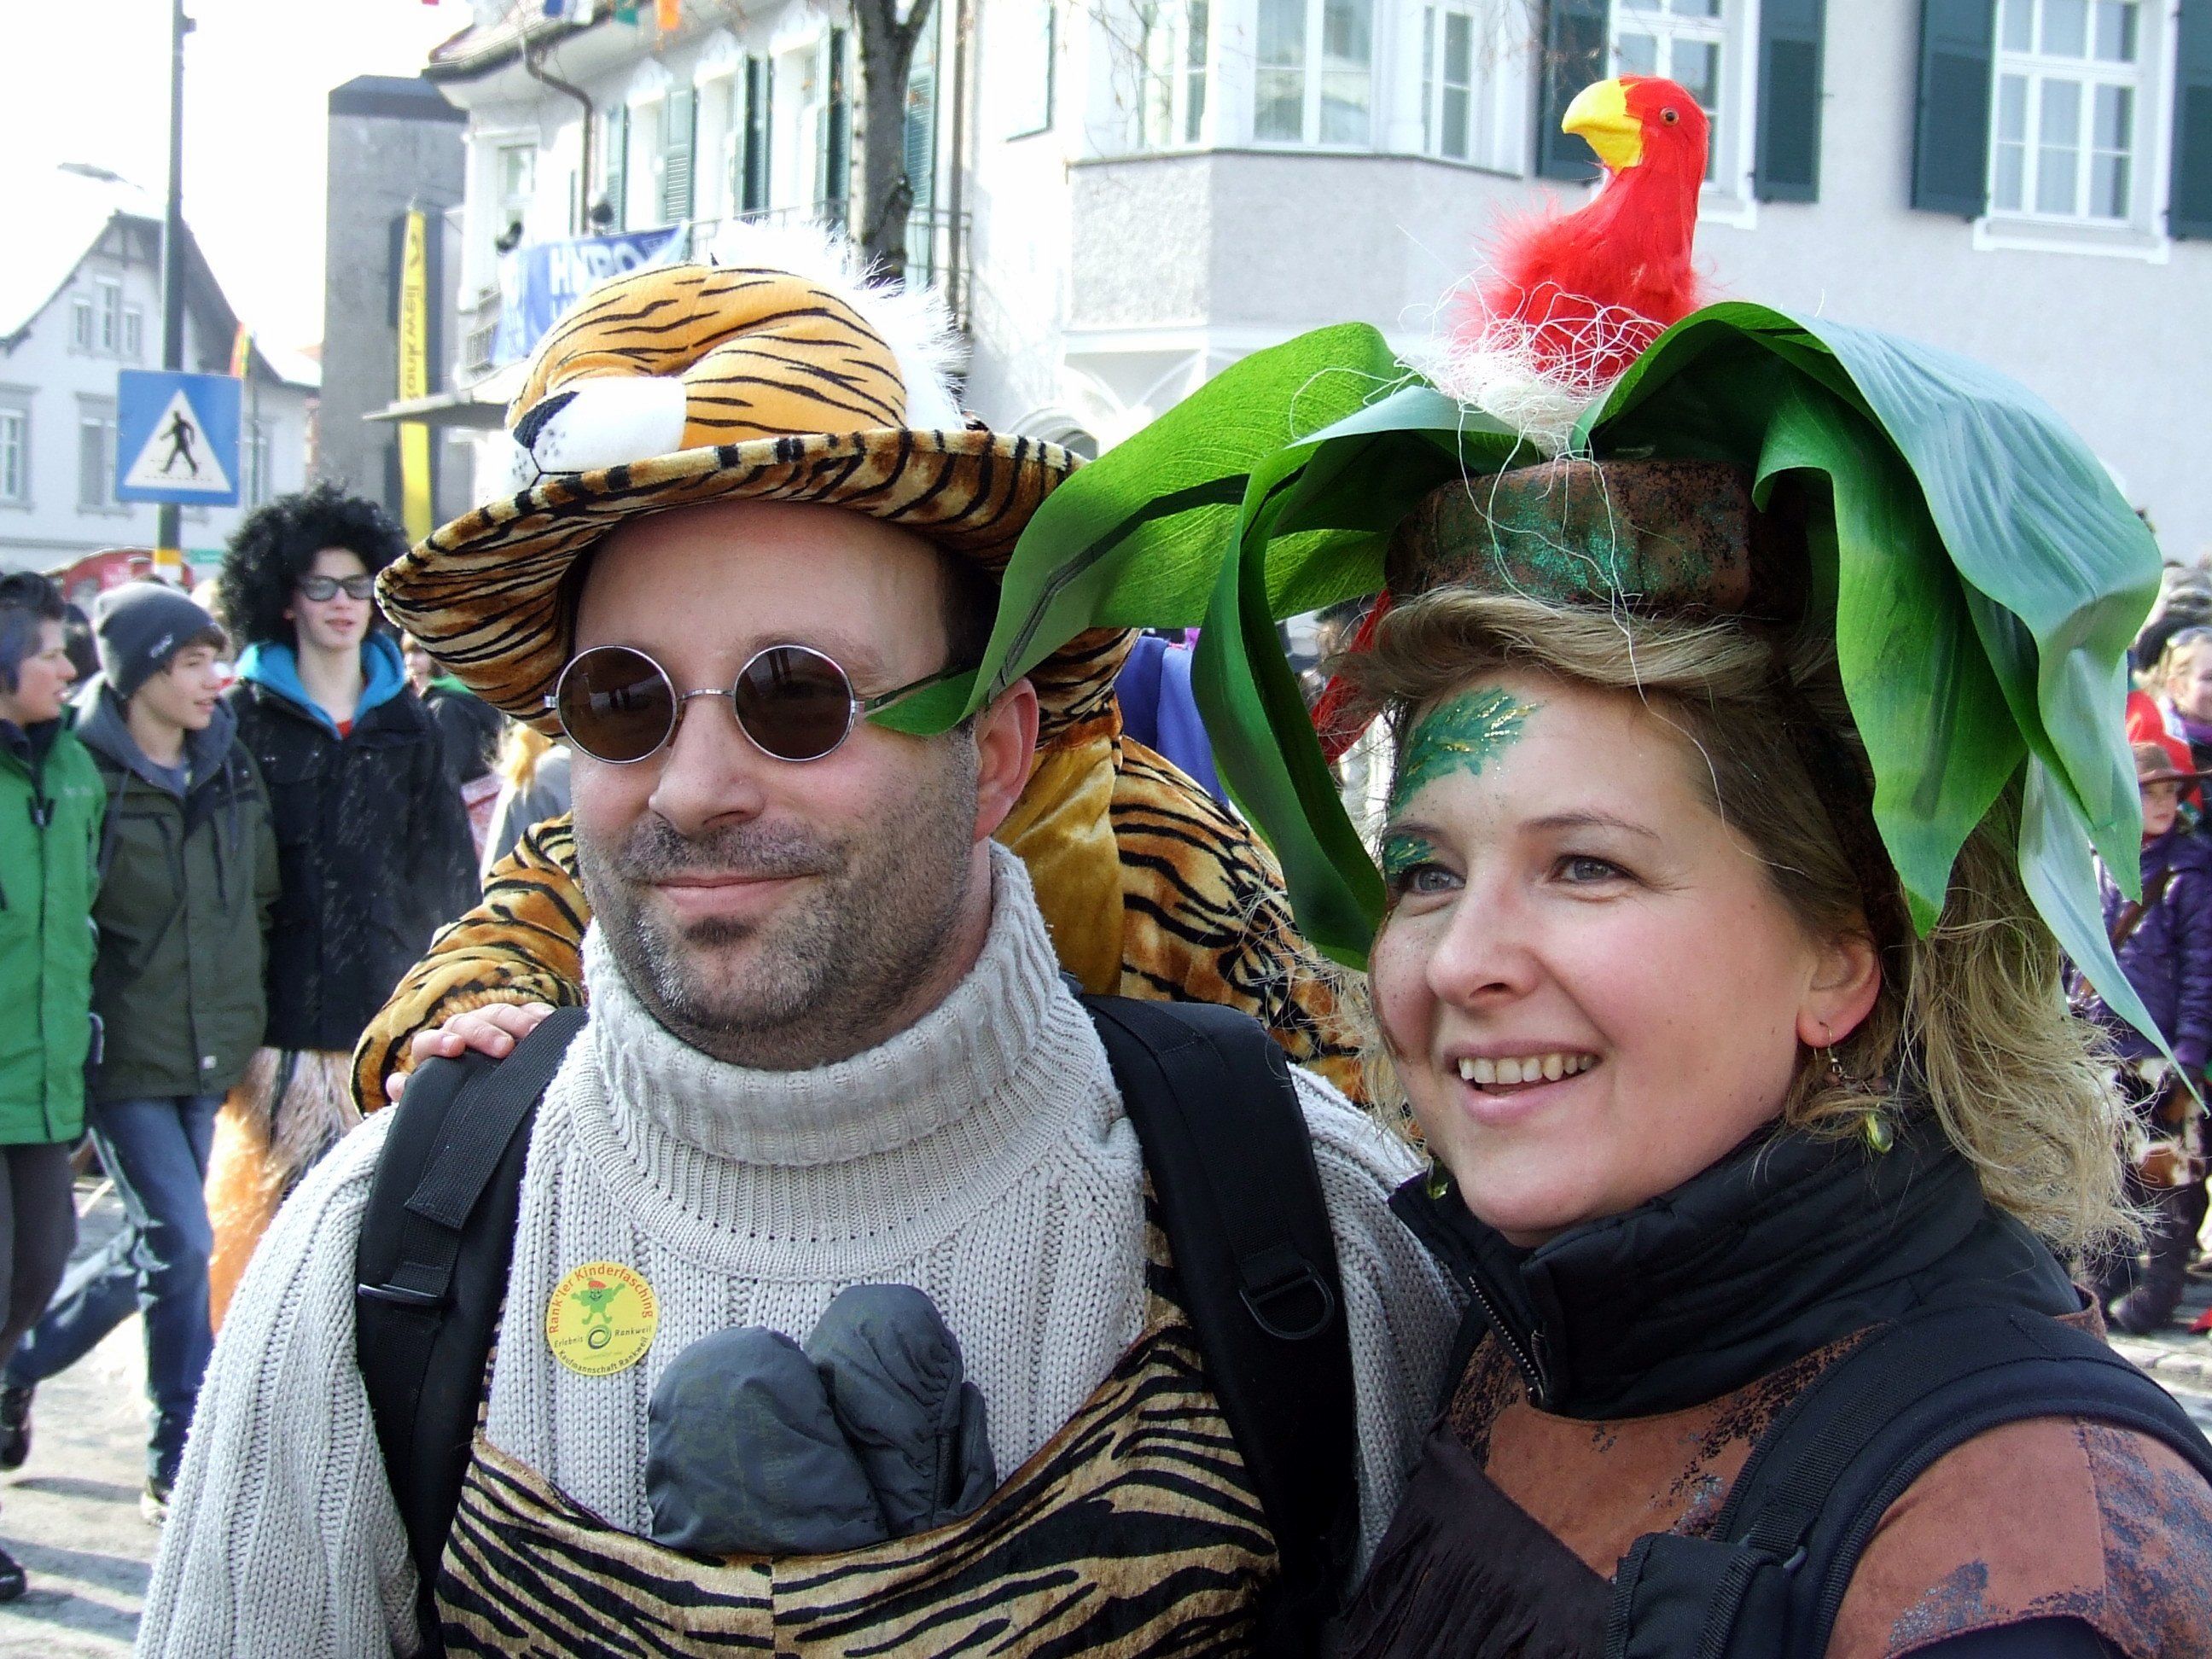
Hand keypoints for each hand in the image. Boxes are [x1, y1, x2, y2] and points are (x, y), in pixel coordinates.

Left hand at [387, 1001, 556, 1102]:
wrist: (484, 1094)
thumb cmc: (455, 1101)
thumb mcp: (435, 1101)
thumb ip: (415, 1094)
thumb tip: (397, 1084)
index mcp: (435, 1050)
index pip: (430, 1041)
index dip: (440, 1042)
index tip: (455, 1048)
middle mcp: (461, 1031)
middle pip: (469, 1023)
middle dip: (486, 1033)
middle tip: (505, 1048)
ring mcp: (490, 1022)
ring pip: (500, 1013)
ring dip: (518, 1021)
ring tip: (536, 1034)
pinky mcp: (519, 1021)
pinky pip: (528, 1010)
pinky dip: (539, 1015)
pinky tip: (550, 1023)